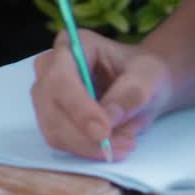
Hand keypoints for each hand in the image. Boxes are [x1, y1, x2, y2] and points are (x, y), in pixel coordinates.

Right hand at [31, 30, 175, 159]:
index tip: (104, 132)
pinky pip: (58, 140)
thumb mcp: (149, 77)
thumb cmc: (143, 74)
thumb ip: (130, 94)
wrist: (142, 86)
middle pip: (51, 106)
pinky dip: (84, 150)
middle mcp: (50, 66)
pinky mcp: (49, 116)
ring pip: (53, 128)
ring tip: (123, 145)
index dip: (78, 108)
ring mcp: (45, 93)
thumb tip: (108, 120)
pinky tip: (110, 147)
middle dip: (84, 134)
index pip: (60, 78)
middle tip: (124, 145)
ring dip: (87, 146)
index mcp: (71, 45)